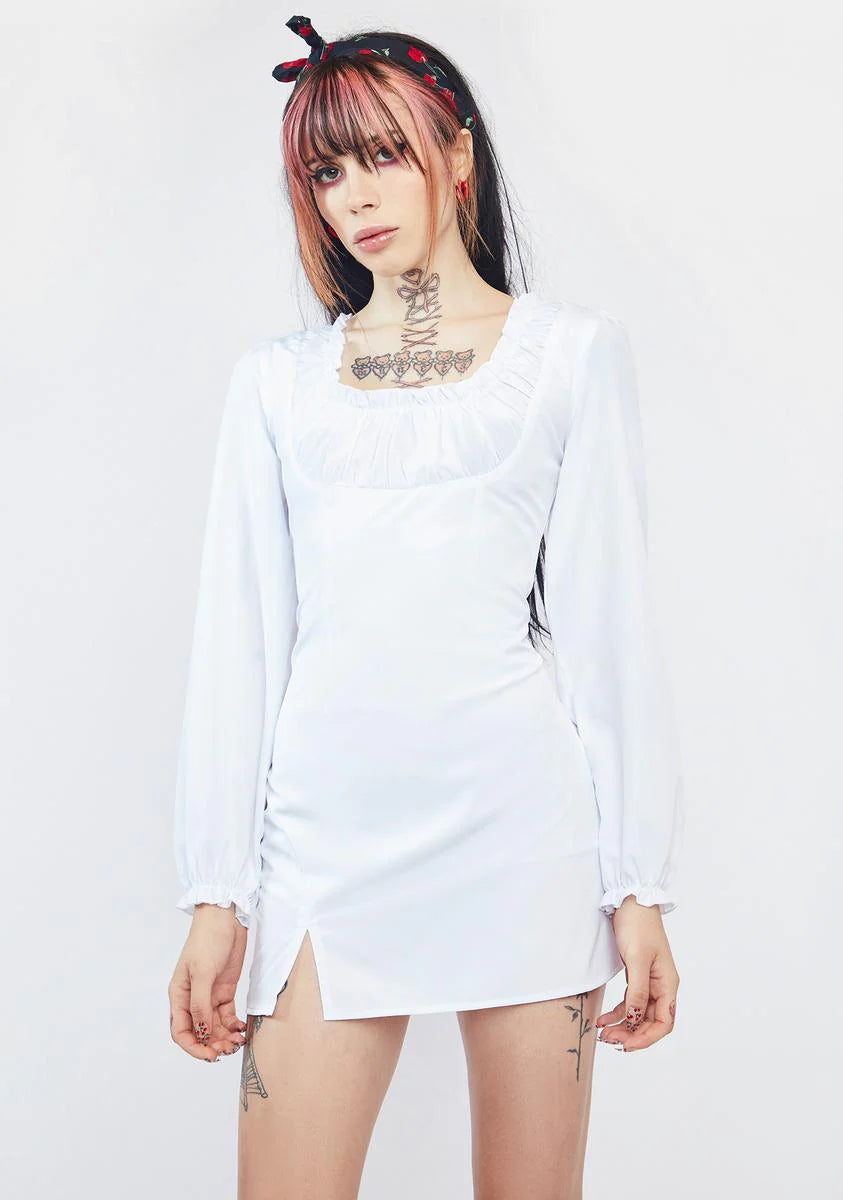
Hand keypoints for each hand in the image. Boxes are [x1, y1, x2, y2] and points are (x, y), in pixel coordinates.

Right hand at [168, 903, 249, 1061]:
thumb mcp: (202, 972)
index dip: (193, 1047)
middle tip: (229, 1050)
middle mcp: (192, 999)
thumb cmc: (207, 940)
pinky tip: (242, 1029)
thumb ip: (201, 1004)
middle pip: (200, 1033)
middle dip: (212, 1045)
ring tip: (238, 1042)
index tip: (210, 1056)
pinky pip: (227, 1016)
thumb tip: (202, 1032)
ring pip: (214, 1027)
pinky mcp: (224, 991)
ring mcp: (209, 995)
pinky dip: (233, 1026)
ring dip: (224, 1038)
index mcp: (178, 995)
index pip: (181, 1031)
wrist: (226, 918)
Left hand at [595, 897, 678, 1051]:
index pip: (663, 1023)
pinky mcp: (637, 976)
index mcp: (668, 984)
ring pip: (638, 1014)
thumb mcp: (637, 959)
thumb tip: (634, 1019)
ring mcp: (649, 982)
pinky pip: (629, 1002)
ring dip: (623, 1026)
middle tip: (609, 1040)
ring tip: (604, 1033)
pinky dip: (618, 1013)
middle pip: (650, 1022)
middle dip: (631, 1034)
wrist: (630, 901)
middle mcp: (661, 986)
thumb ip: (637, 991)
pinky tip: (603, 1019)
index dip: (646, 1037)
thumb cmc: (638, 926)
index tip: (627, 1045)